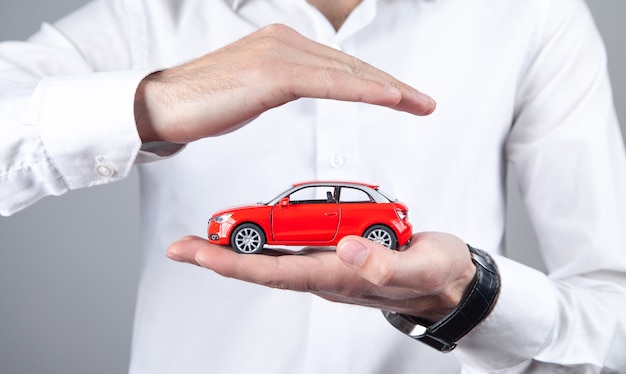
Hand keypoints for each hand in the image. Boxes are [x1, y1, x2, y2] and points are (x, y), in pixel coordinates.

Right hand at [135, 23, 435, 143]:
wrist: (163, 105)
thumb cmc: (206, 102)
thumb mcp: (255, 90)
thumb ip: (284, 84)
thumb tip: (303, 89)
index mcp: (283, 44)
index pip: (341, 65)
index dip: (376, 81)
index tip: (404, 97)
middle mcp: (286, 41)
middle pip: (351, 65)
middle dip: (392, 85)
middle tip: (424, 102)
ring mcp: (280, 53)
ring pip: (346, 72)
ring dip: (387, 88)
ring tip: (418, 104)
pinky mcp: (272, 73)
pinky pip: (328, 83)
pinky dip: (361, 90)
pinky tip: (388, 99)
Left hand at [167, 232, 475, 321]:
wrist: (449, 282)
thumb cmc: (434, 274)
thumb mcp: (419, 267)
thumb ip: (385, 263)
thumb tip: (346, 249)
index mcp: (338, 276)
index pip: (276, 273)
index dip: (234, 266)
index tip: (197, 255)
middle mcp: (325, 274)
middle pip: (263, 270)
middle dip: (219, 260)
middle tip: (179, 248)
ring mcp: (328, 266)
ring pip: (273, 260)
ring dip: (236, 253)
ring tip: (202, 241)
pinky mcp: (336, 254)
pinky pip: (291, 251)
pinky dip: (264, 244)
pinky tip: (251, 237)